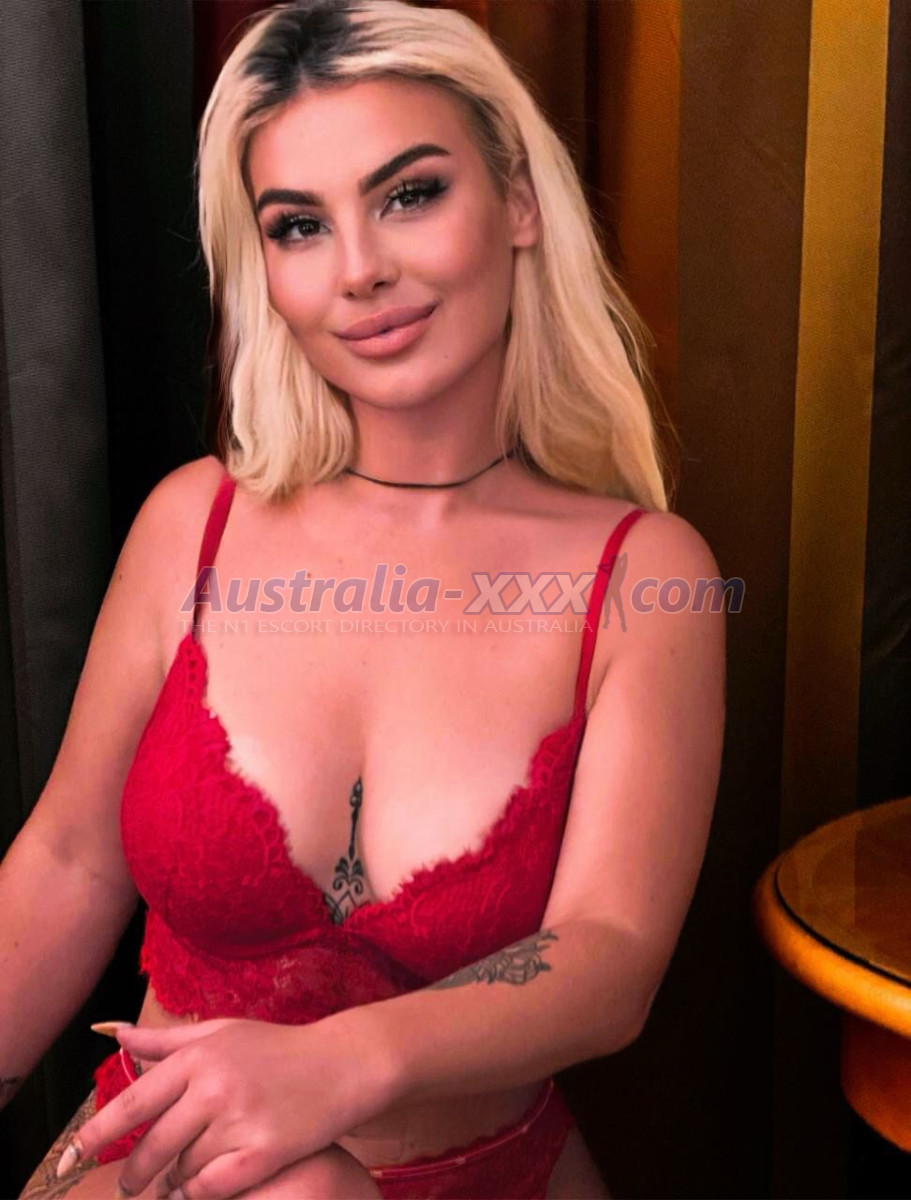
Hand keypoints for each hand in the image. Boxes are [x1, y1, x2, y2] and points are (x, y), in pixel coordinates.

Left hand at [70, 1015, 395, 1198]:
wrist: (342, 1064)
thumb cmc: (279, 1048)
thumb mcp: (223, 1033)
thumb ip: (166, 1041)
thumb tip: (116, 1036)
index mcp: (199, 1056)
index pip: (133, 1102)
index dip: (96, 1133)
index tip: (71, 1155)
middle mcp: (214, 1086)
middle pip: (152, 1147)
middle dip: (134, 1173)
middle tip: (129, 1185)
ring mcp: (239, 1119)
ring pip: (181, 1170)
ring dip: (173, 1182)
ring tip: (176, 1180)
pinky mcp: (263, 1151)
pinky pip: (210, 1187)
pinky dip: (197, 1194)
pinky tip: (196, 1191)